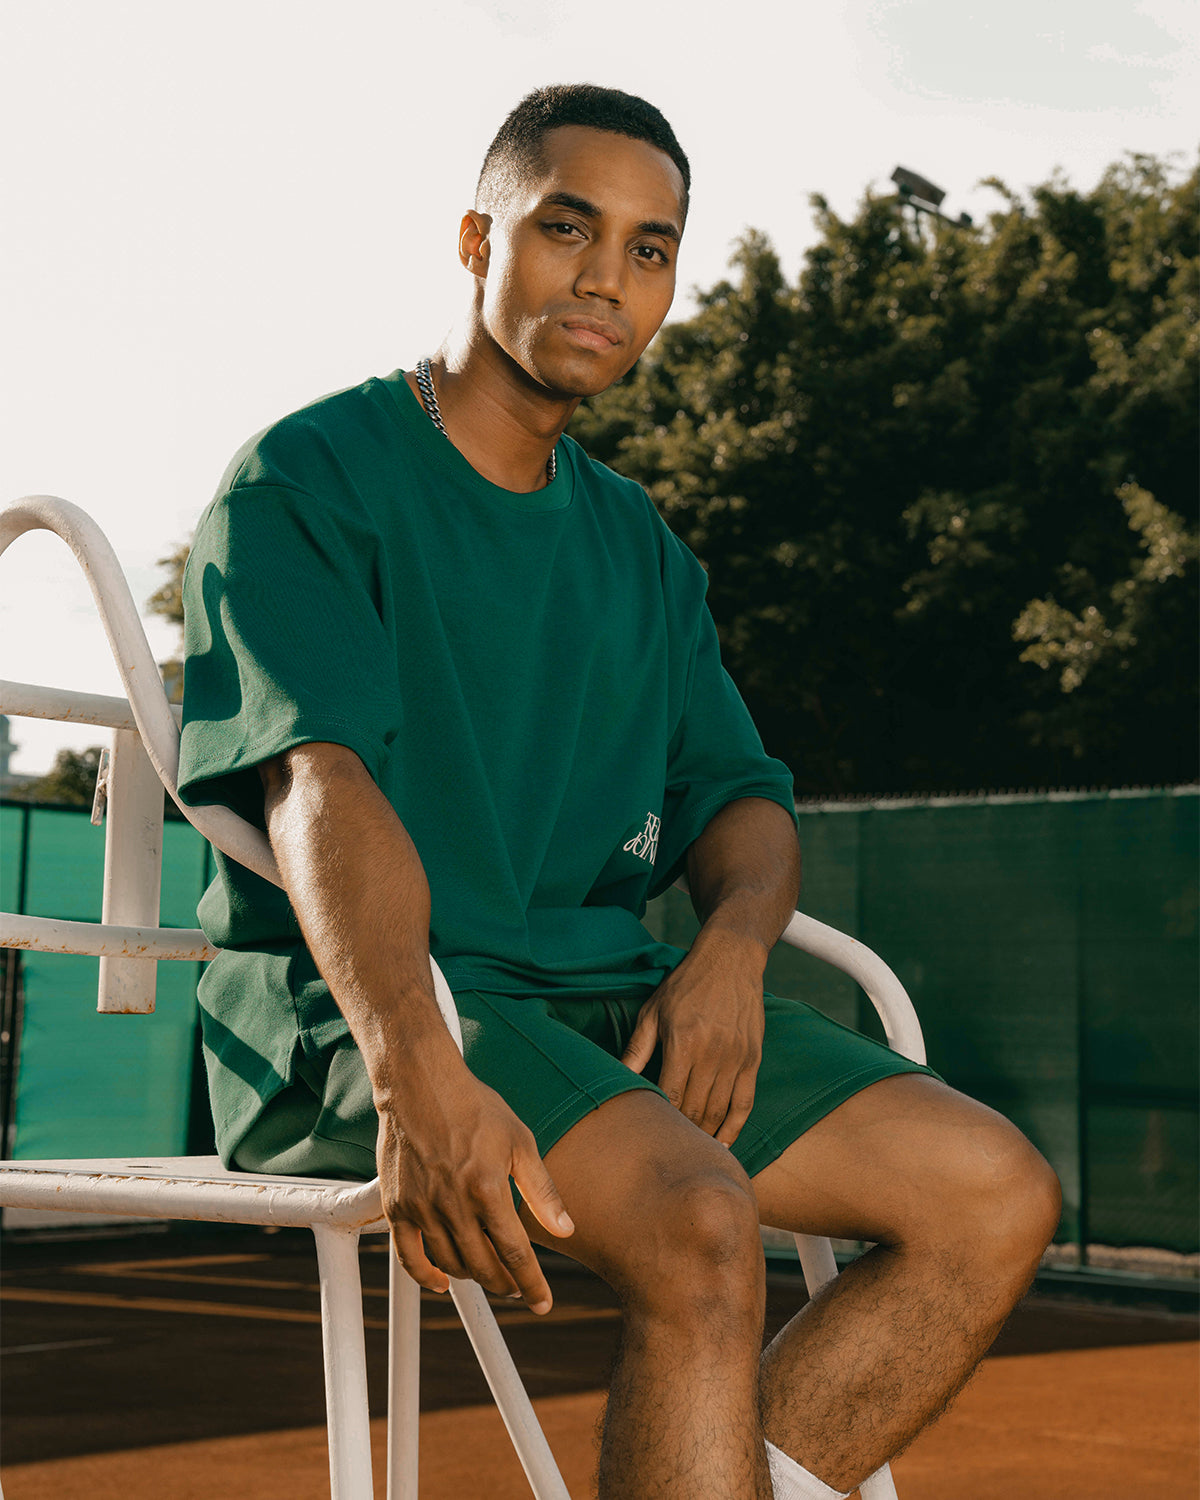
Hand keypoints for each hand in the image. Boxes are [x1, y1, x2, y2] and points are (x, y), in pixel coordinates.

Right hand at [376, 1063, 573, 1313]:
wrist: (422, 1085)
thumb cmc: (476, 1109)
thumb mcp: (520, 1142)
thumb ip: (542, 1190)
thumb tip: (565, 1229)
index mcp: (488, 1189)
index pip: (516, 1254)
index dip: (532, 1284)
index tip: (543, 1303)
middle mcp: (453, 1205)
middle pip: (484, 1267)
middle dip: (506, 1284)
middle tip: (517, 1287)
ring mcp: (422, 1208)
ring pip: (450, 1264)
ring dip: (473, 1277)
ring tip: (489, 1275)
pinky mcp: (397, 1206)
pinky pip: (408, 1256)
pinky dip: (425, 1276)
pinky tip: (442, 1281)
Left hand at [621, 929, 765, 1146]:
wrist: (730, 959)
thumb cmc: (686, 984)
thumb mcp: (653, 1011)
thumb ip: (636, 1049)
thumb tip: (615, 1076)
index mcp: (684, 1043)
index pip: (671, 1096)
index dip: (662, 1120)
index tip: (650, 1132)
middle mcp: (713, 1054)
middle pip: (695, 1109)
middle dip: (681, 1132)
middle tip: (666, 1147)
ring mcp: (736, 1058)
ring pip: (719, 1111)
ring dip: (705, 1134)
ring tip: (690, 1149)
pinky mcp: (753, 1059)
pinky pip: (745, 1103)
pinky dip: (734, 1127)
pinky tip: (723, 1143)